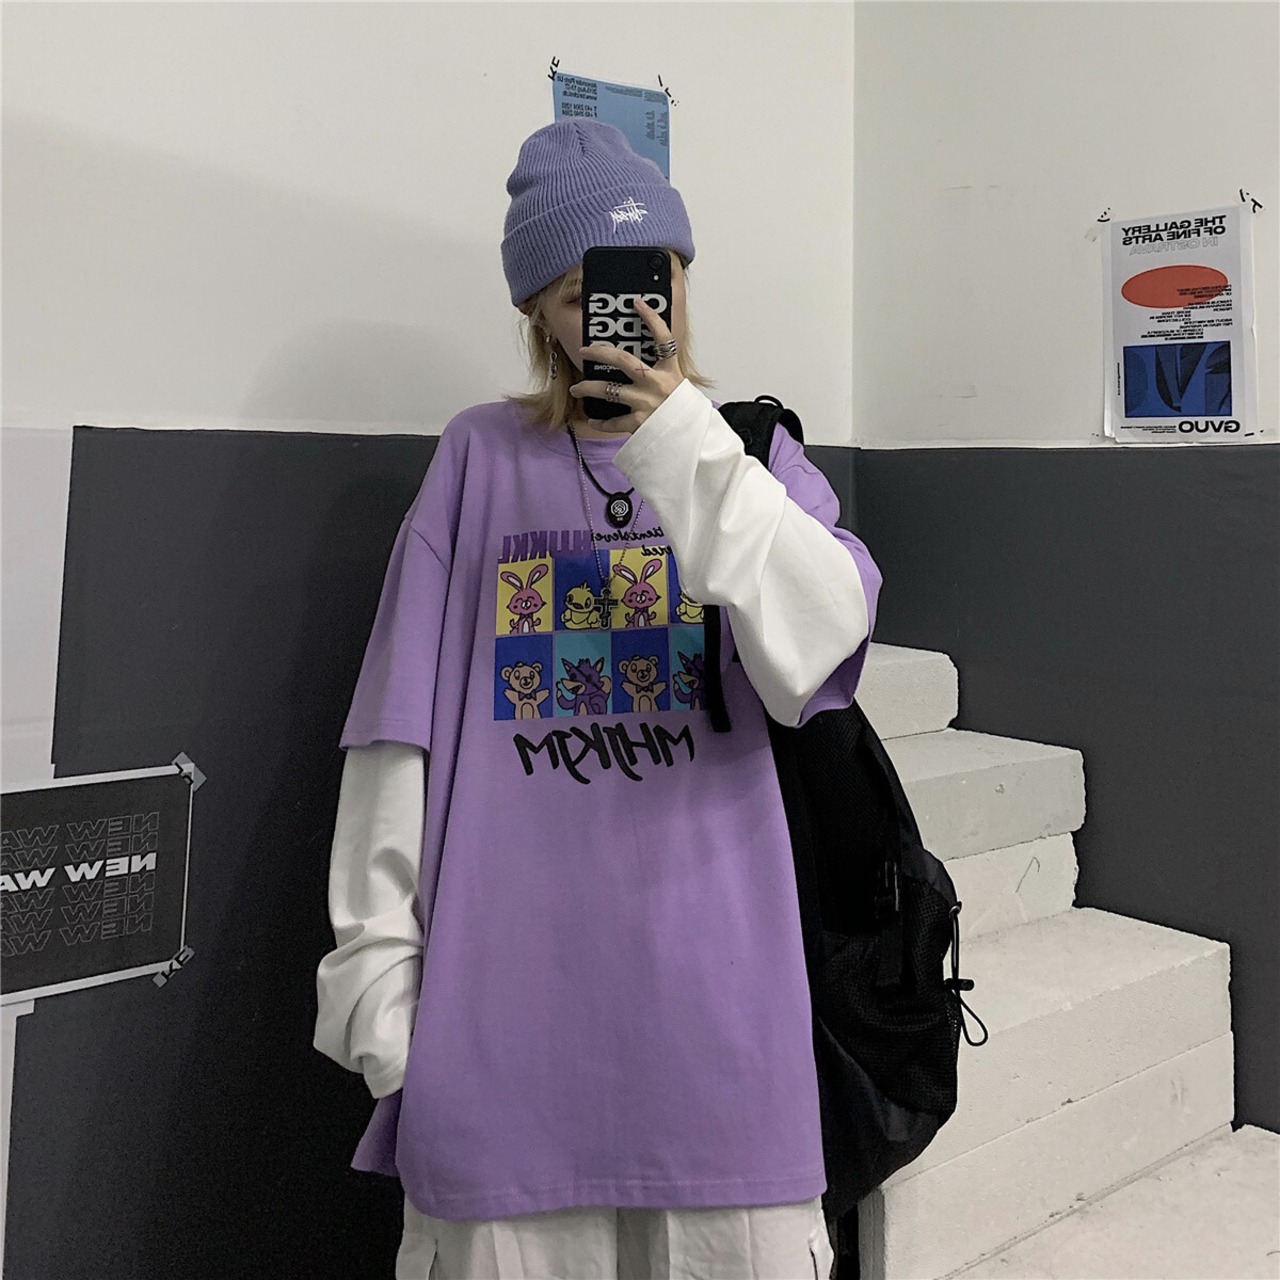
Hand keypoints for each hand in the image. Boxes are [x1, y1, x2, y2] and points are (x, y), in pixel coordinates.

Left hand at [570, 299, 682, 434]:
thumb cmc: (684, 413)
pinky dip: (601, 422)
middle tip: (585, 350)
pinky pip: (613, 422)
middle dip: (600, 352)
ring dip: (588, 388)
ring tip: (576, 388)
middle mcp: (656, 384)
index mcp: (670, 371)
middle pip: (623, 360)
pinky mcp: (639, 424)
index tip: (637, 303)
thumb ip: (663, 373)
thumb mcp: (679, 386)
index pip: (663, 338)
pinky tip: (593, 420)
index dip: (651, 318)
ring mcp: (645, 403)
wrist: (692, 440)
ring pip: (608, 390)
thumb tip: (645, 362)